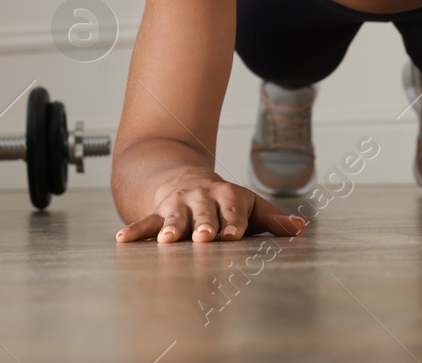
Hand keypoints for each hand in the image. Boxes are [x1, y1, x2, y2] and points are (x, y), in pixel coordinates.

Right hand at [116, 168, 307, 243]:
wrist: (186, 179)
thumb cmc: (224, 202)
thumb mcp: (250, 206)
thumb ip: (272, 221)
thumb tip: (300, 228)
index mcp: (227, 197)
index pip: (233, 210)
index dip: (234, 223)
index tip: (234, 236)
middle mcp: (202, 199)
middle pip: (204, 213)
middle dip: (204, 225)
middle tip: (205, 237)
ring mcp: (178, 206)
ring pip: (174, 217)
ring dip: (171, 229)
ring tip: (167, 242)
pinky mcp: (158, 213)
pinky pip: (146, 223)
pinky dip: (135, 231)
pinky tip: (122, 241)